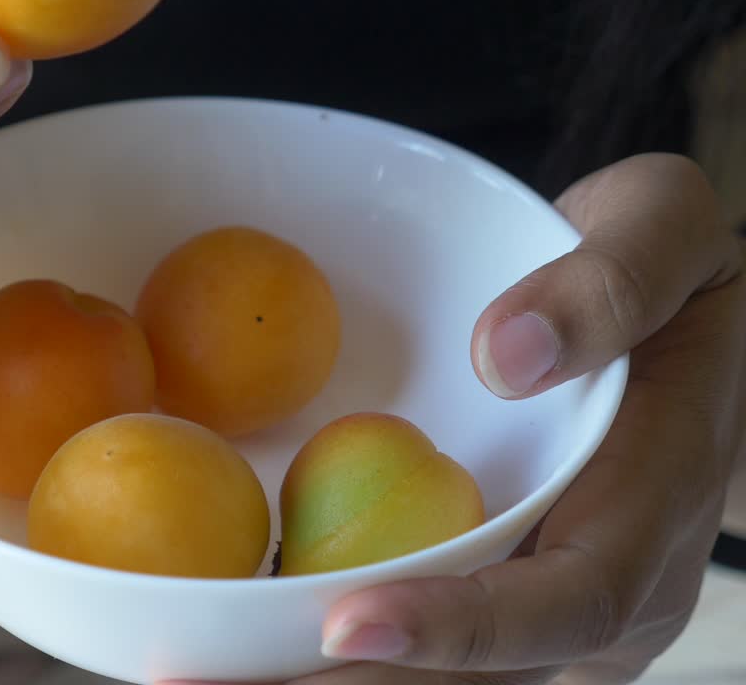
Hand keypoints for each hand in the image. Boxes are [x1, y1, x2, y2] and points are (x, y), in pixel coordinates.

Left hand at [168, 153, 745, 684]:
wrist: (672, 320)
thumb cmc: (664, 268)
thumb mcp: (662, 227)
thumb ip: (610, 282)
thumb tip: (511, 356)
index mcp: (653, 508)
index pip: (566, 599)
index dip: (462, 626)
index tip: (347, 623)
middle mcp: (611, 591)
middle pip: (484, 678)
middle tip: (209, 683)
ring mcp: (554, 608)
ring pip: (444, 682)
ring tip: (194, 679)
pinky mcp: (505, 598)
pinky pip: (425, 649)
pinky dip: (326, 657)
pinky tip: (236, 644)